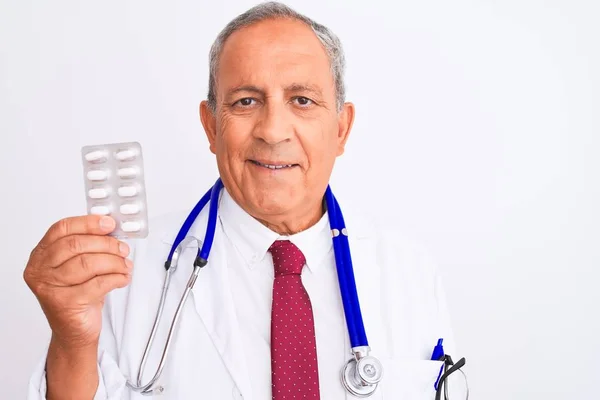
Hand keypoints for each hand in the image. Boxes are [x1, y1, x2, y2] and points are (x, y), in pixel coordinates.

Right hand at [24, 215, 131, 348]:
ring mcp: (50, 287)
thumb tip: (110, 228)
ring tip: (125, 265)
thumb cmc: (78, 294)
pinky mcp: (65, 303)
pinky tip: (123, 278)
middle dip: (106, 244)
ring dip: (114, 262)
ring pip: (88, 263)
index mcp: (41, 254)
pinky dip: (116, 278)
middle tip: (123, 248)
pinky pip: (98, 283)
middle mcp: (40, 270)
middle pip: (76, 244)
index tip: (109, 223)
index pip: (62, 229)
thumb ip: (88, 246)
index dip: (88, 223)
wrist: (74, 330)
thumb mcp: (78, 266)